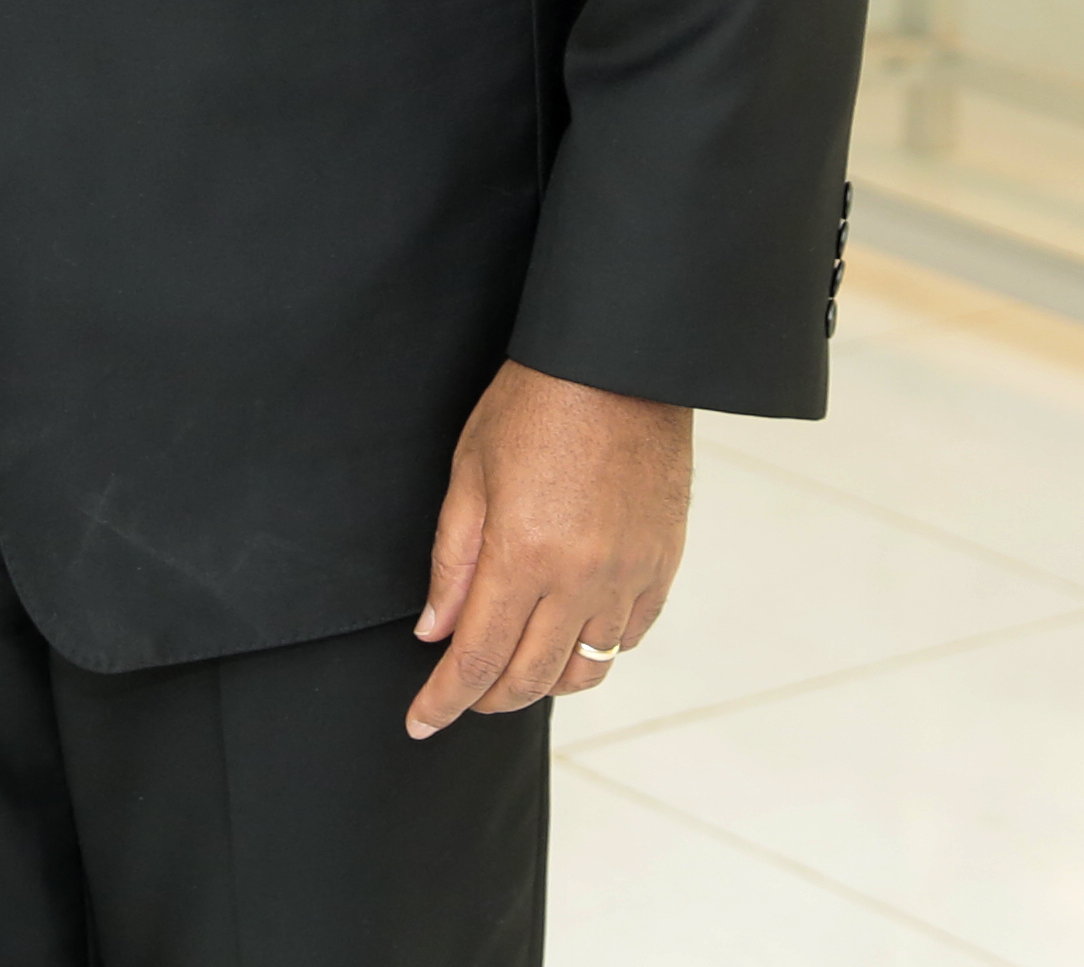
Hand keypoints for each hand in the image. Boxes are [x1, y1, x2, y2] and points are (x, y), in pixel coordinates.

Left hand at [406, 362, 688, 735]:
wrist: (620, 363)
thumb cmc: (537, 402)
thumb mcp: (470, 470)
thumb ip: (453, 559)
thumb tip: (435, 630)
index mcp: (524, 554)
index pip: (477, 657)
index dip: (445, 699)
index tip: (420, 722)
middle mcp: (582, 579)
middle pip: (531, 678)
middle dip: (489, 700)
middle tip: (462, 697)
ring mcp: (629, 576)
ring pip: (588, 670)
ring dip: (544, 681)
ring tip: (515, 669)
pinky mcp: (663, 564)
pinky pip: (629, 636)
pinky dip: (596, 650)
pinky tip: (571, 634)